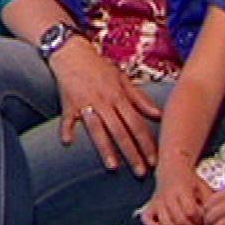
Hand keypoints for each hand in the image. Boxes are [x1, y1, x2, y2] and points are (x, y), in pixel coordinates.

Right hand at [49, 43, 162, 176]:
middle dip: (132, 153)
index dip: (146, 143)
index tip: (154, 160)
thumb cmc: (99, 66)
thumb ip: (140, 98)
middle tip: (140, 172)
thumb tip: (158, 114)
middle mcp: (105, 101)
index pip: (137, 124)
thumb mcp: (123, 79)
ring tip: (113, 167)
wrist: (73, 52)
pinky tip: (68, 143)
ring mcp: (86, 103)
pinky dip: (67, 130)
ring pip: (98, 129)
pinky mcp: (69, 103)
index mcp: (119, 96)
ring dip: (106, 149)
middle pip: (121, 131)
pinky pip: (68, 119)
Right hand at [140, 170, 212, 224]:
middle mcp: (168, 197)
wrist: (173, 167)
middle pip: (179, 221)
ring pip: (166, 224)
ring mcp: (158, 202)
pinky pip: (147, 220)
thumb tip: (214, 220)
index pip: (191, 212)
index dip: (200, 223)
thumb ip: (209, 203)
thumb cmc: (190, 179)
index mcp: (182, 190)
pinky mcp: (150, 206)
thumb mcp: (203, 187)